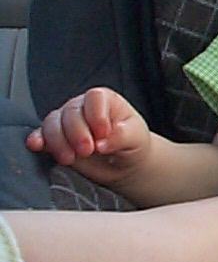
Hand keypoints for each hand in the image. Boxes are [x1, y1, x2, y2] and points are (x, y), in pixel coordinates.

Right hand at [25, 88, 151, 186]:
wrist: (123, 163)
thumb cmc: (132, 143)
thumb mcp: (135, 138)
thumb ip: (121, 136)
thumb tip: (102, 143)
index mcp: (105, 100)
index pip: (95, 98)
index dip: (96, 116)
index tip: (103, 134)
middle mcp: (83, 107)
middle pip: (71, 111)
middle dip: (77, 133)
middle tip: (88, 151)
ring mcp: (66, 122)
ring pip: (53, 123)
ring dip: (58, 141)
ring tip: (70, 158)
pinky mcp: (55, 138)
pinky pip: (41, 135)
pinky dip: (38, 140)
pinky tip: (37, 146)